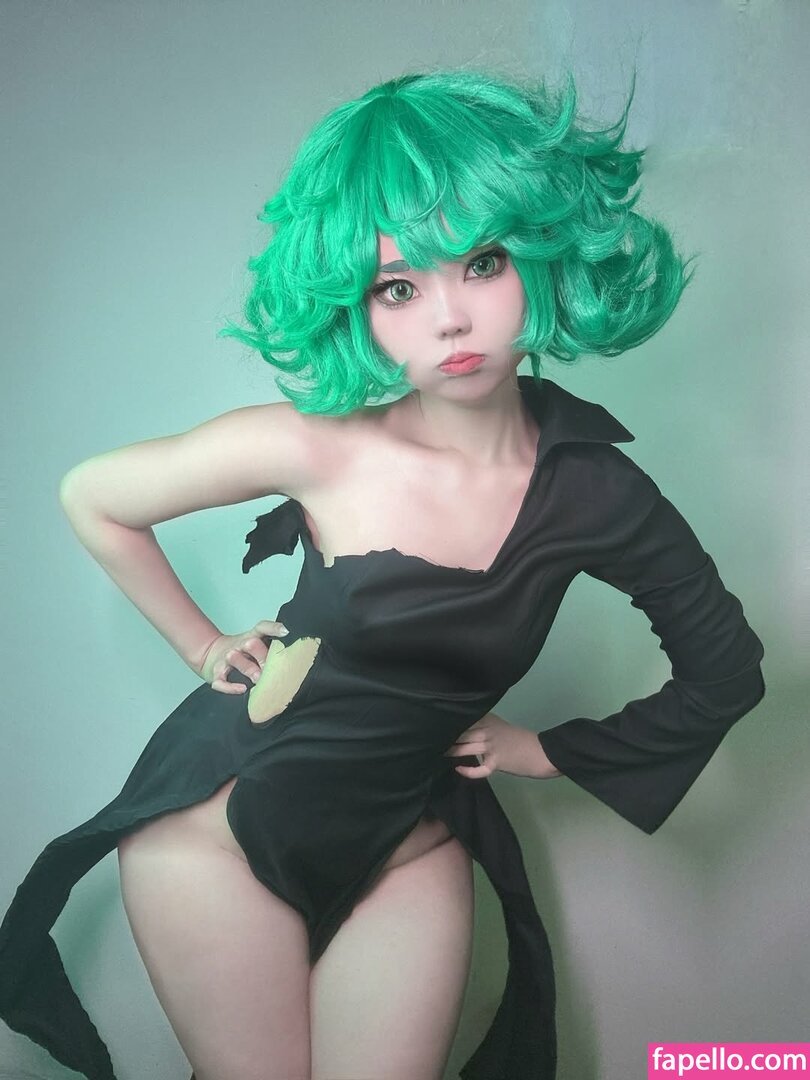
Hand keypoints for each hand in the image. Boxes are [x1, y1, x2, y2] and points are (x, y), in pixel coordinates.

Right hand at [195, 620, 288, 693]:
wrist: (211, 654)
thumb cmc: (242, 652)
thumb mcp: (257, 644)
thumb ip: (273, 648)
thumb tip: (296, 656)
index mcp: (250, 637)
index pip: (262, 627)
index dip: (274, 628)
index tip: (287, 632)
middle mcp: (238, 645)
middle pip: (250, 643)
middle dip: (263, 654)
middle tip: (276, 668)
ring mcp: (226, 658)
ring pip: (233, 657)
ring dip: (247, 668)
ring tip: (259, 679)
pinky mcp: (216, 673)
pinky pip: (221, 680)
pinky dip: (231, 687)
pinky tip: (243, 689)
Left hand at [444, 711, 562, 779]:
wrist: (542, 752)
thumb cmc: (520, 740)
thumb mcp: (500, 727)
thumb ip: (483, 726)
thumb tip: (461, 732)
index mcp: (489, 720)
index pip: (464, 719)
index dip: (449, 724)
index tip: (433, 727)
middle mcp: (488, 730)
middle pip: (461, 733)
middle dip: (446, 738)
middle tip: (430, 743)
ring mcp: (492, 746)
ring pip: (466, 748)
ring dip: (451, 752)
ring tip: (438, 754)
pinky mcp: (498, 762)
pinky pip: (480, 768)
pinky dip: (469, 771)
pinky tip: (459, 770)